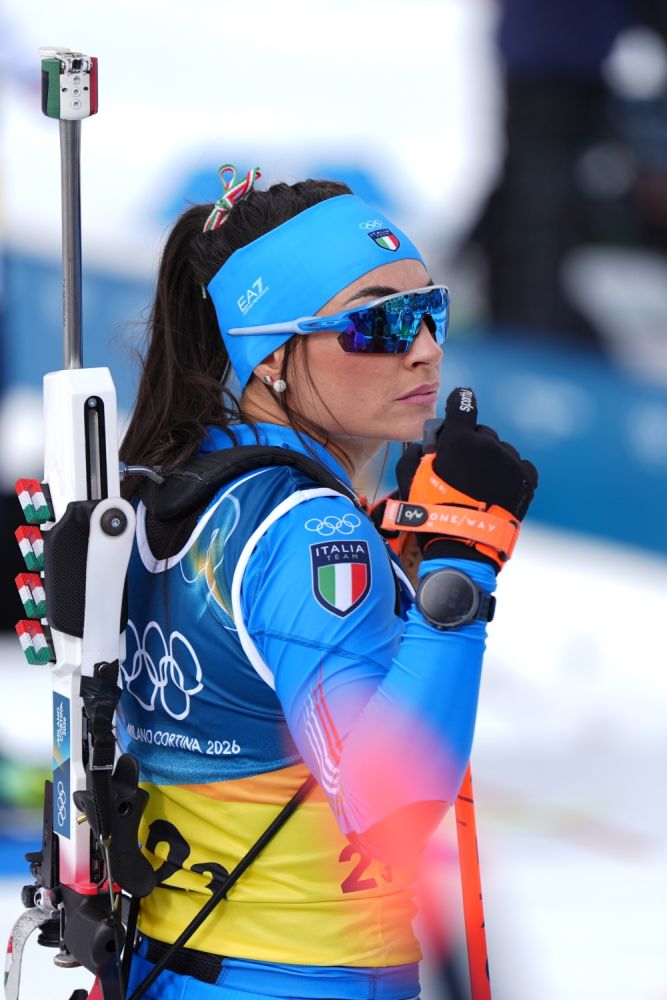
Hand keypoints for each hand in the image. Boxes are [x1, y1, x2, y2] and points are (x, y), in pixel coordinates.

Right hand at [395, 387, 537, 569]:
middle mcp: (489, 444)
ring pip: (500, 450)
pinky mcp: (526, 479)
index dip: (459, 402)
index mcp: (460, 440)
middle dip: (471, 445)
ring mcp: (511, 461)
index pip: (463, 404)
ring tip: (479, 487)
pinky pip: (518, 466)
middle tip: (461, 470)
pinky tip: (496, 490)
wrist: (464, 546)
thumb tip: (426, 444)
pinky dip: (509, 473)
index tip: (459, 403)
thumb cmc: (431, 512)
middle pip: (481, 433)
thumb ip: (414, 453)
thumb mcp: (408, 481)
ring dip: (490, 461)